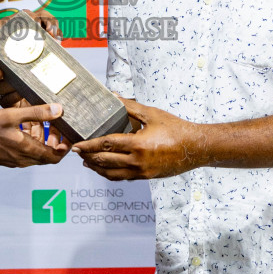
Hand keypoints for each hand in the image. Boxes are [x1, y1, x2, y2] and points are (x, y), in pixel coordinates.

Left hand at [0, 8, 62, 105]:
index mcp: (4, 27)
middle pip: (39, 16)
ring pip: (44, 25)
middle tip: (54, 38)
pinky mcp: (27, 44)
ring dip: (54, 31)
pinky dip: (52, 39)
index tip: (43, 31)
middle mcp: (16, 28)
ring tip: (58, 44)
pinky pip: (43, 37)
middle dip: (50, 24)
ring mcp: (23, 35)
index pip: (24, 15)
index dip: (37, 19)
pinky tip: (57, 48)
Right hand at [0, 104, 68, 166]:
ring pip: (34, 153)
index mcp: (26, 151)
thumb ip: (36, 113)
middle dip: (54, 141)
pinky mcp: (5, 158)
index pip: (55, 157)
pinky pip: (23, 152)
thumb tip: (58, 110)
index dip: (65, 147)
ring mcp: (12, 160)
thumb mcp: (11, 115)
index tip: (68, 135)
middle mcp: (21, 160)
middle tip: (55, 126)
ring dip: (40, 140)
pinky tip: (22, 126)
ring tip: (38, 123)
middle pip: (46, 156)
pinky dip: (28, 141)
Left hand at [74, 98, 204, 179]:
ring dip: (97, 168)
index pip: (106, 145)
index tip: (77, 145)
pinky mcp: (146, 177)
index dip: (89, 145)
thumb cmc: (175, 128)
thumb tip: (113, 96)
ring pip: (112, 174)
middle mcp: (138, 161)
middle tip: (77, 152)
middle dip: (88, 156)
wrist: (195, 148)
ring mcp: (142, 172)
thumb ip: (130, 106)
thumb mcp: (152, 114)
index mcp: (138, 144)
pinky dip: (110, 174)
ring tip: (87, 162)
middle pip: (105, 160)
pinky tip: (105, 168)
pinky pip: (123, 178)